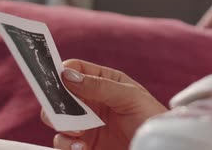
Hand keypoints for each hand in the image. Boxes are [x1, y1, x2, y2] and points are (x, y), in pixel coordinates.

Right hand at [41, 59, 166, 149]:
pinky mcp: (84, 144)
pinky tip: (80, 146)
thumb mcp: (129, 96)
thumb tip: (69, 75)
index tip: (54, 79)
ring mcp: (86, 122)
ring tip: (79, 131)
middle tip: (57, 109)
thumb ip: (100, 86)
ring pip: (57, 119)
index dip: (62, 71)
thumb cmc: (151, 117)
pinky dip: (66, 144)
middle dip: (54, 101)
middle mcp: (91, 100)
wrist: (157, 148)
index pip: (75, 69)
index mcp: (104, 80)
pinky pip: (63, 142)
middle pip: (59, 94)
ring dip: (61, 124)